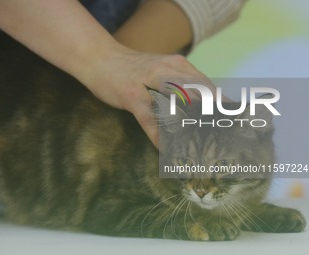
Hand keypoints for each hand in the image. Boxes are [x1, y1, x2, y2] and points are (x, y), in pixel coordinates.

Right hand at [80, 44, 217, 147]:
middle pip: (198, 96)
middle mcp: (168, 71)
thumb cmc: (134, 68)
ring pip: (177, 105)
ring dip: (190, 127)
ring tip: (200, 148)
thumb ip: (181, 82)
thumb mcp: (162, 70)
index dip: (221, 106)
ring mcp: (149, 83)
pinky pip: (149, 118)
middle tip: (222, 140)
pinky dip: (158, 135)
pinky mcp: (132, 95)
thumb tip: (202, 101)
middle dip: (212, 119)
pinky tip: (165, 149)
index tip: (233, 123)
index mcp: (178, 66)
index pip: (208, 86)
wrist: (100, 57)